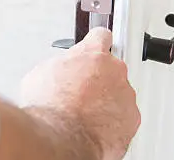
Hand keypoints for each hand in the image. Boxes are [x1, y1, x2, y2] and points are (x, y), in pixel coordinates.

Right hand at [20, 28, 139, 159]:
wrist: (62, 136)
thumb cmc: (51, 106)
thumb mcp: (42, 73)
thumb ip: (60, 66)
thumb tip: (59, 71)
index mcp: (93, 53)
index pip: (100, 36)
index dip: (96, 42)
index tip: (95, 46)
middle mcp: (114, 70)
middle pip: (111, 68)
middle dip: (98, 78)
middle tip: (81, 91)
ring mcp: (126, 94)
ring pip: (119, 93)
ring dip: (106, 100)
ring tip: (85, 114)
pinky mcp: (132, 119)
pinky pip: (124, 116)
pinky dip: (113, 122)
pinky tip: (94, 126)